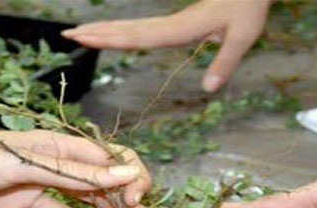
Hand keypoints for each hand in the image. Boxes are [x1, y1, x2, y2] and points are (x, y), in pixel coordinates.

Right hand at [62, 0, 271, 91]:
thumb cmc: (248, 9)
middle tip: (68, 35)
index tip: (88, 39)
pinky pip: (144, 28)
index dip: (114, 39)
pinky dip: (124, 30)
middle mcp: (172, 24)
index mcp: (182, 28)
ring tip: (80, 33)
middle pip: (129, 29)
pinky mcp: (176, 22)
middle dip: (98, 32)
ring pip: (133, 26)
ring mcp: (172, 22)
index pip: (142, 36)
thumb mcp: (242, 37)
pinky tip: (113, 35)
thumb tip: (209, 89)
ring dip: (106, 29)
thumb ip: (225, 62)